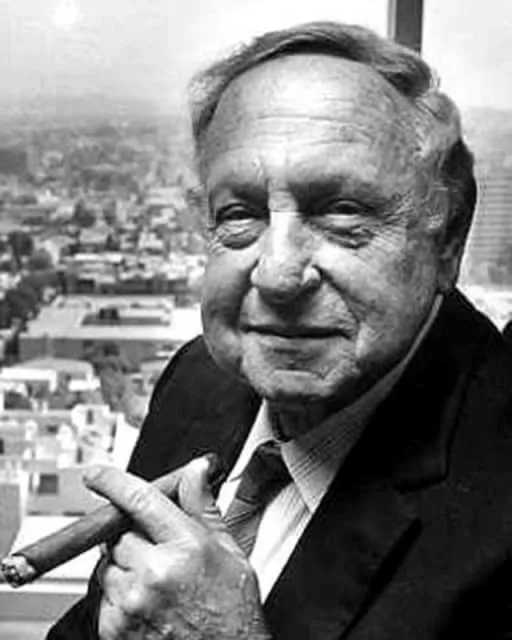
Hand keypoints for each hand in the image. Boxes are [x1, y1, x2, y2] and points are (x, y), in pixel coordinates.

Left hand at [85, 457, 269, 639]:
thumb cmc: (232, 610)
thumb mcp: (228, 551)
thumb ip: (204, 507)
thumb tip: (196, 470)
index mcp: (186, 547)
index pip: (140, 500)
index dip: (112, 481)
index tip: (97, 474)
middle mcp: (156, 572)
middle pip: (120, 535)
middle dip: (134, 538)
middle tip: (160, 553)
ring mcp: (133, 602)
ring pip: (109, 565)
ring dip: (126, 567)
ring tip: (158, 583)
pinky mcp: (115, 629)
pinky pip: (104, 597)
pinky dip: (119, 596)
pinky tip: (149, 604)